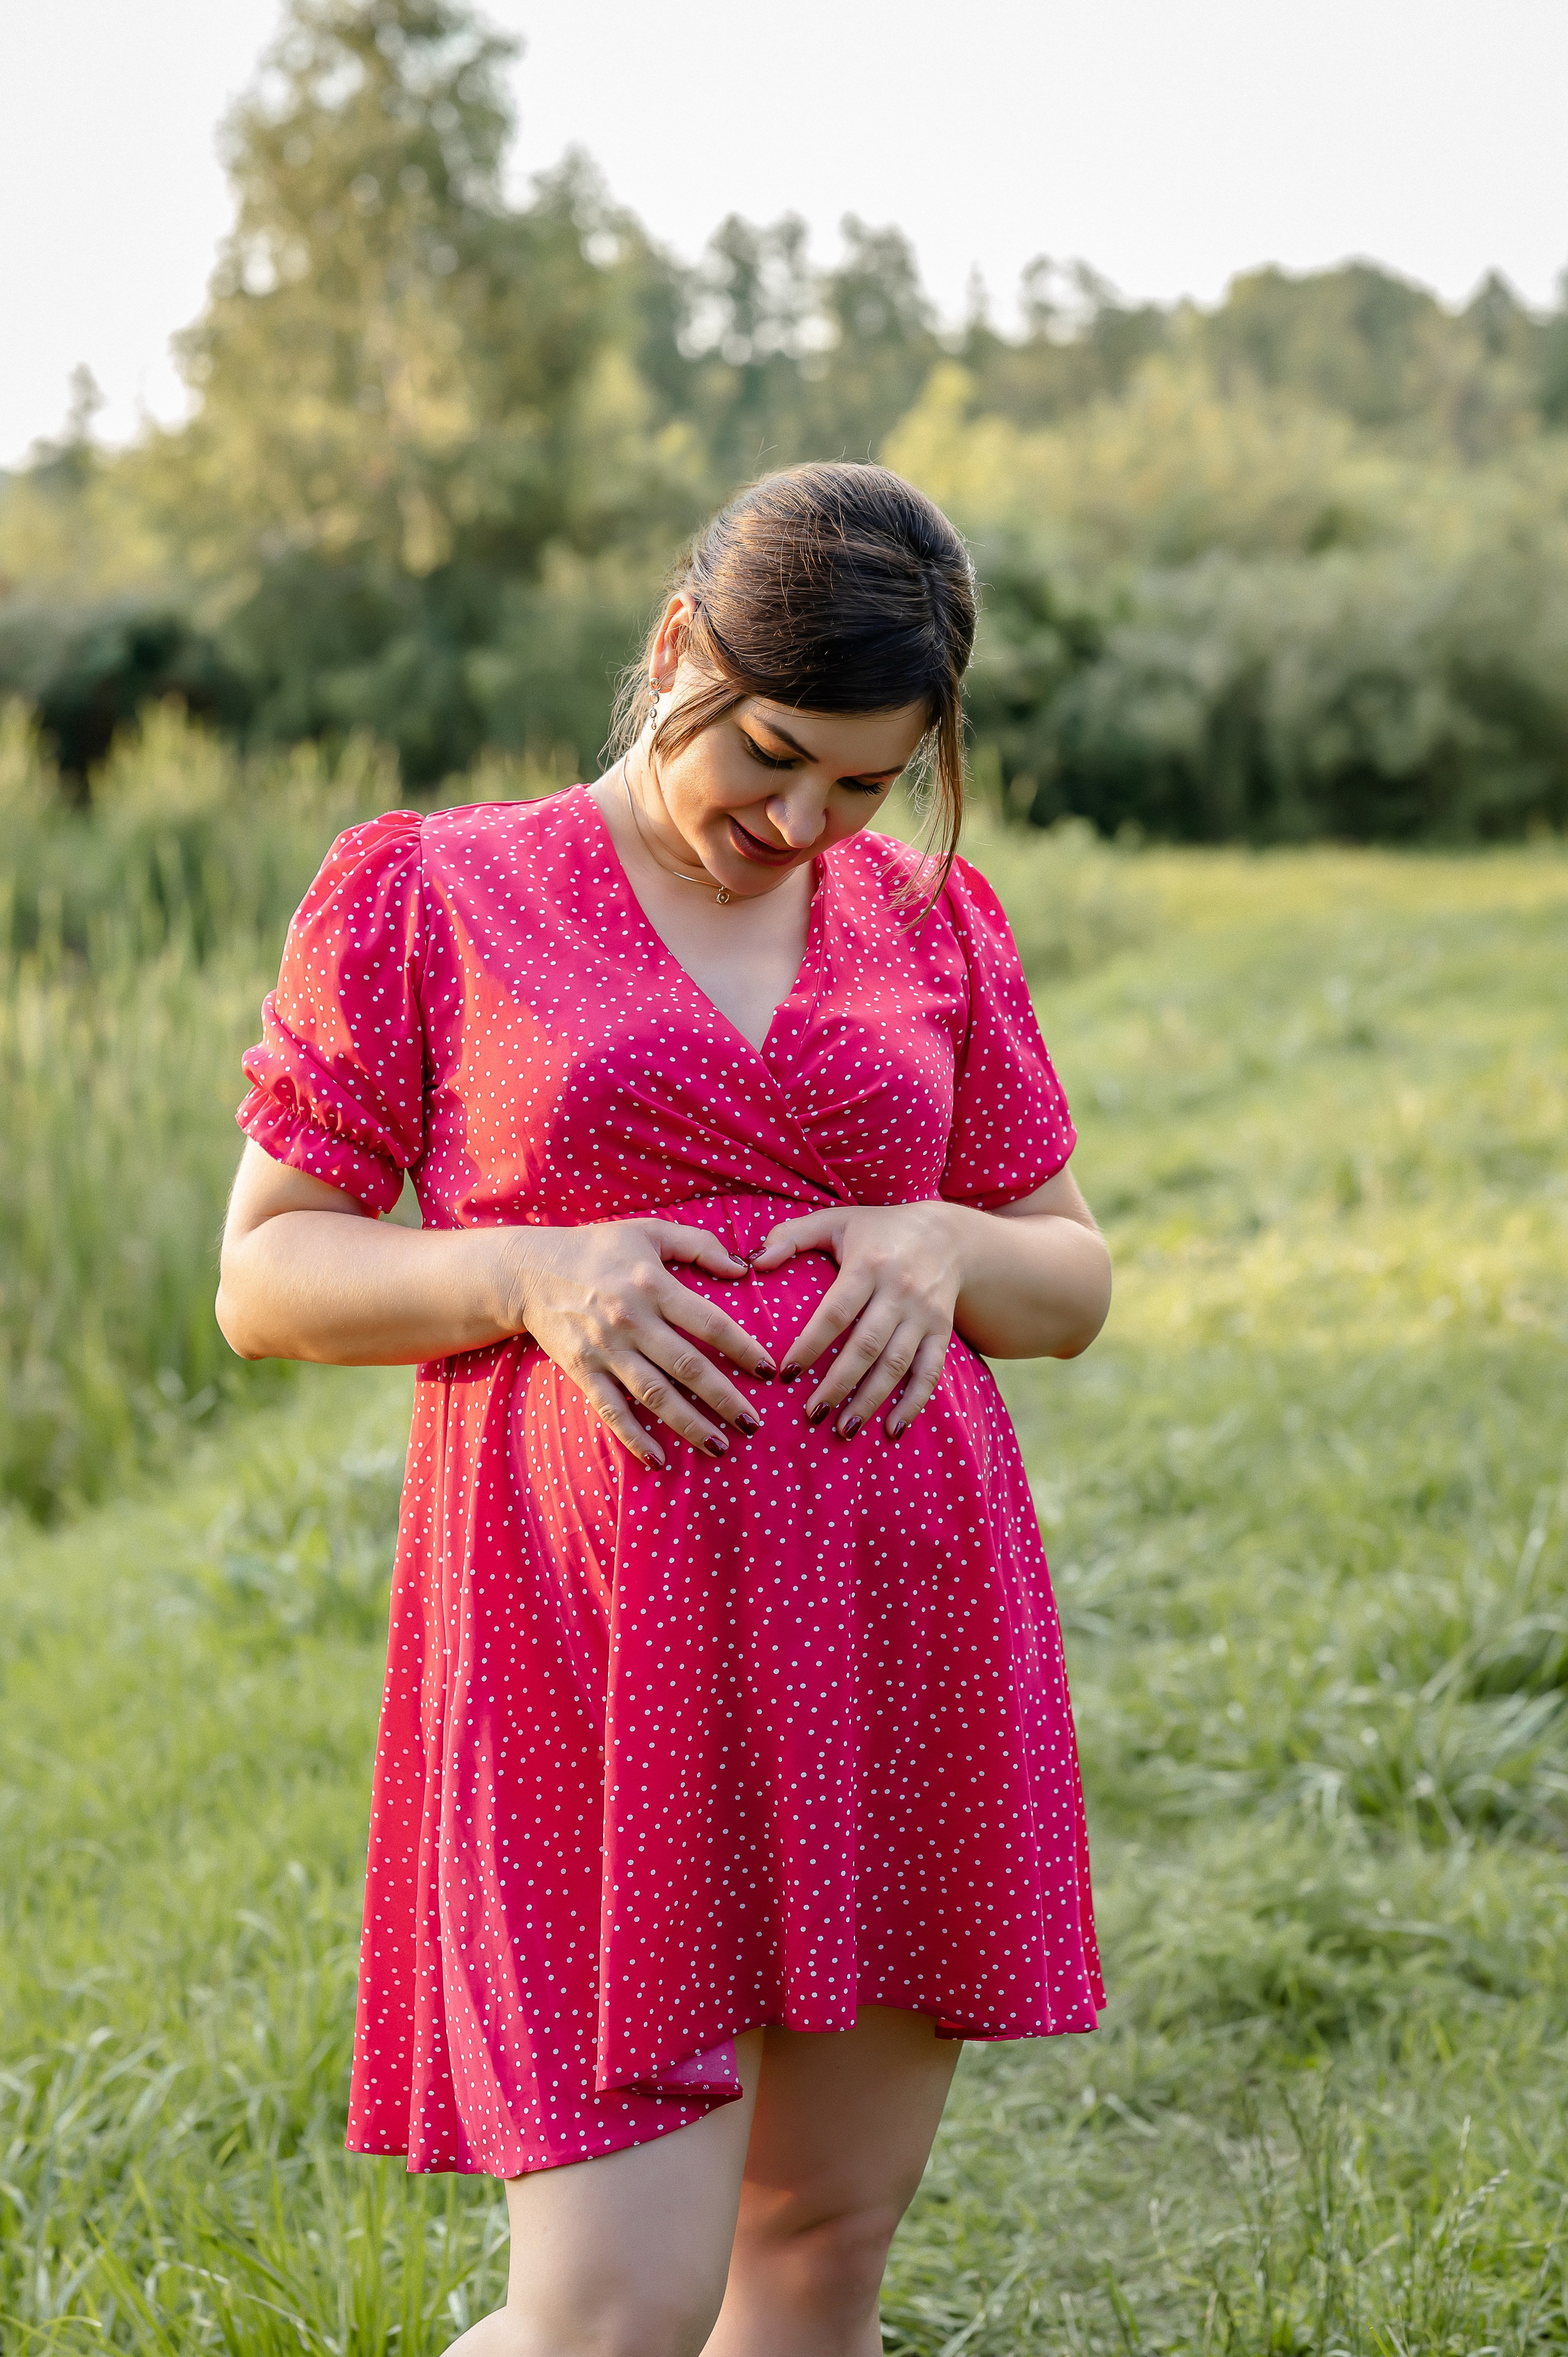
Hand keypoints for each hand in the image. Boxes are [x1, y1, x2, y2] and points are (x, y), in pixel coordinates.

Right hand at [505, 1219, 773, 1468]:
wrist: (529, 1271)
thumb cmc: (598, 1249)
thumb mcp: (649, 1232)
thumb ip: (698, 1244)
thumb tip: (742, 1267)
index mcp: (653, 1285)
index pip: (709, 1322)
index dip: (742, 1348)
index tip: (768, 1371)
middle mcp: (631, 1320)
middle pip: (687, 1366)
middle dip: (724, 1398)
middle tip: (753, 1424)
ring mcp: (605, 1349)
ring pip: (654, 1394)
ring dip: (689, 1424)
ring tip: (719, 1447)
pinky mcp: (582, 1370)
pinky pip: (611, 1409)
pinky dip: (634, 1437)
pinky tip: (658, 1461)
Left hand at [750, 1202, 965, 1438]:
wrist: (947, 1235)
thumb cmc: (878, 1231)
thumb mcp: (835, 1221)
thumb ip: (792, 1235)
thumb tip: (753, 1262)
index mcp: (869, 1264)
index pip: (836, 1312)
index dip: (811, 1345)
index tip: (785, 1374)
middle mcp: (900, 1291)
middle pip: (867, 1346)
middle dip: (838, 1384)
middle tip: (811, 1415)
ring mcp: (924, 1314)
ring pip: (897, 1364)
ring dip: (871, 1400)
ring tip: (843, 1430)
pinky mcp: (942, 1331)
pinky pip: (930, 1372)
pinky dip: (913, 1403)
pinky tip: (893, 1430)